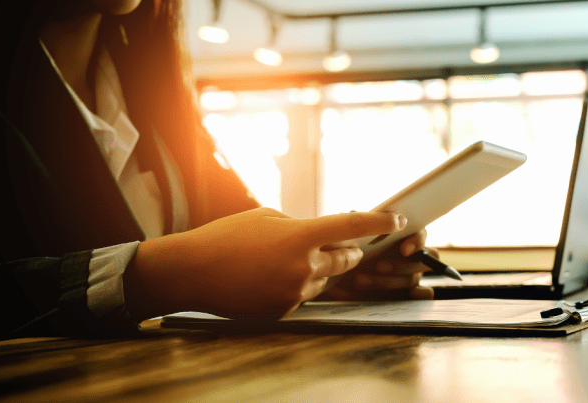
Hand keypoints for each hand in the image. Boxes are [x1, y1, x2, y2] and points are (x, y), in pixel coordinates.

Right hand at [124, 208, 406, 320]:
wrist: (192, 272)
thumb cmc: (227, 237)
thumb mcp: (267, 218)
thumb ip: (300, 226)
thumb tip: (321, 235)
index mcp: (301, 237)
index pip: (352, 227)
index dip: (379, 221)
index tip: (396, 219)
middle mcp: (304, 267)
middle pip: (346, 259)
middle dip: (349, 251)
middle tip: (346, 245)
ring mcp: (294, 293)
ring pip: (325, 281)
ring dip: (318, 270)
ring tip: (286, 261)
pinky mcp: (284, 312)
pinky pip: (303, 297)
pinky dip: (296, 286)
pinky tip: (270, 278)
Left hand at [320, 228, 435, 300]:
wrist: (339, 279)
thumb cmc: (351, 251)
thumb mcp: (350, 237)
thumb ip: (356, 226)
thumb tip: (354, 214)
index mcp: (404, 237)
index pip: (421, 234)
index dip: (415, 241)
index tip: (403, 249)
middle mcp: (412, 257)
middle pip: (419, 261)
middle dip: (399, 265)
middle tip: (378, 266)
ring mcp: (411, 277)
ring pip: (413, 279)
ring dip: (389, 281)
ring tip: (360, 280)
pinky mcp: (407, 295)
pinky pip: (422, 296)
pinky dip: (415, 297)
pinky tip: (397, 299)